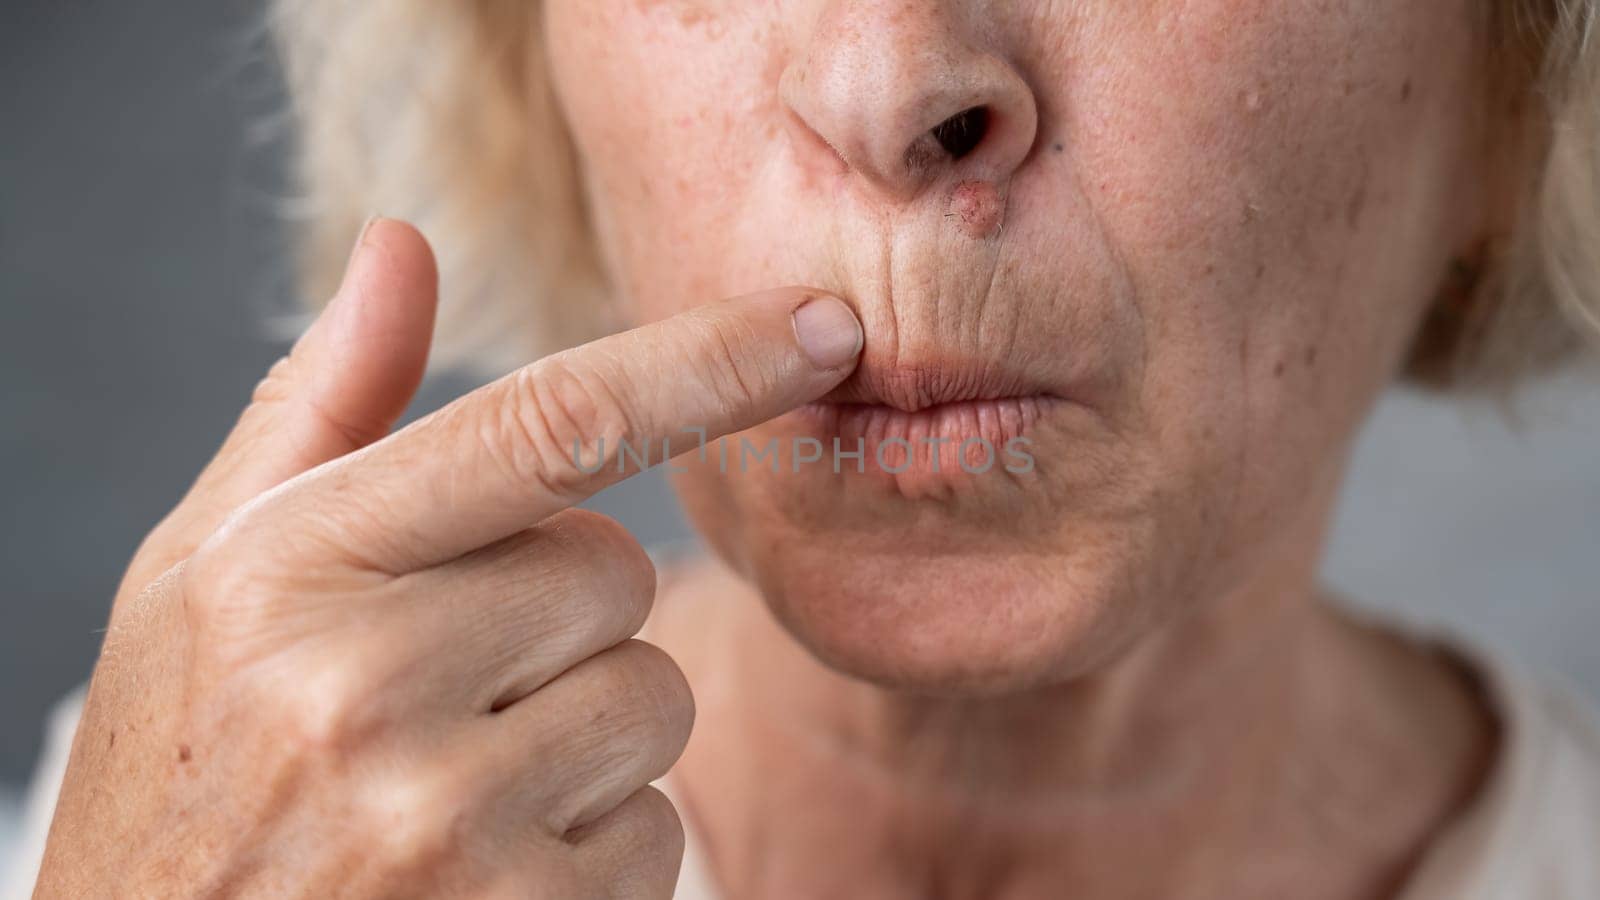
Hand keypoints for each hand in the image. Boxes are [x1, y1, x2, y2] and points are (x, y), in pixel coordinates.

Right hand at [33, 218, 861, 897]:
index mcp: (290, 567)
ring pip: (652, 702)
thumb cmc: (186, 759)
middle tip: (448, 679)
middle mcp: (363, 688)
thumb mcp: (203, 574)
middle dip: (564, 614)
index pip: (550, 425)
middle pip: (616, 575)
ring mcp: (443, 822)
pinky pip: (655, 831)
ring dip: (588, 732)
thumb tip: (401, 246)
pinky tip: (481, 865)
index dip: (707, 363)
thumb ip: (321, 408)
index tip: (827, 326)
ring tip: (453, 780)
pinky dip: (596, 842)